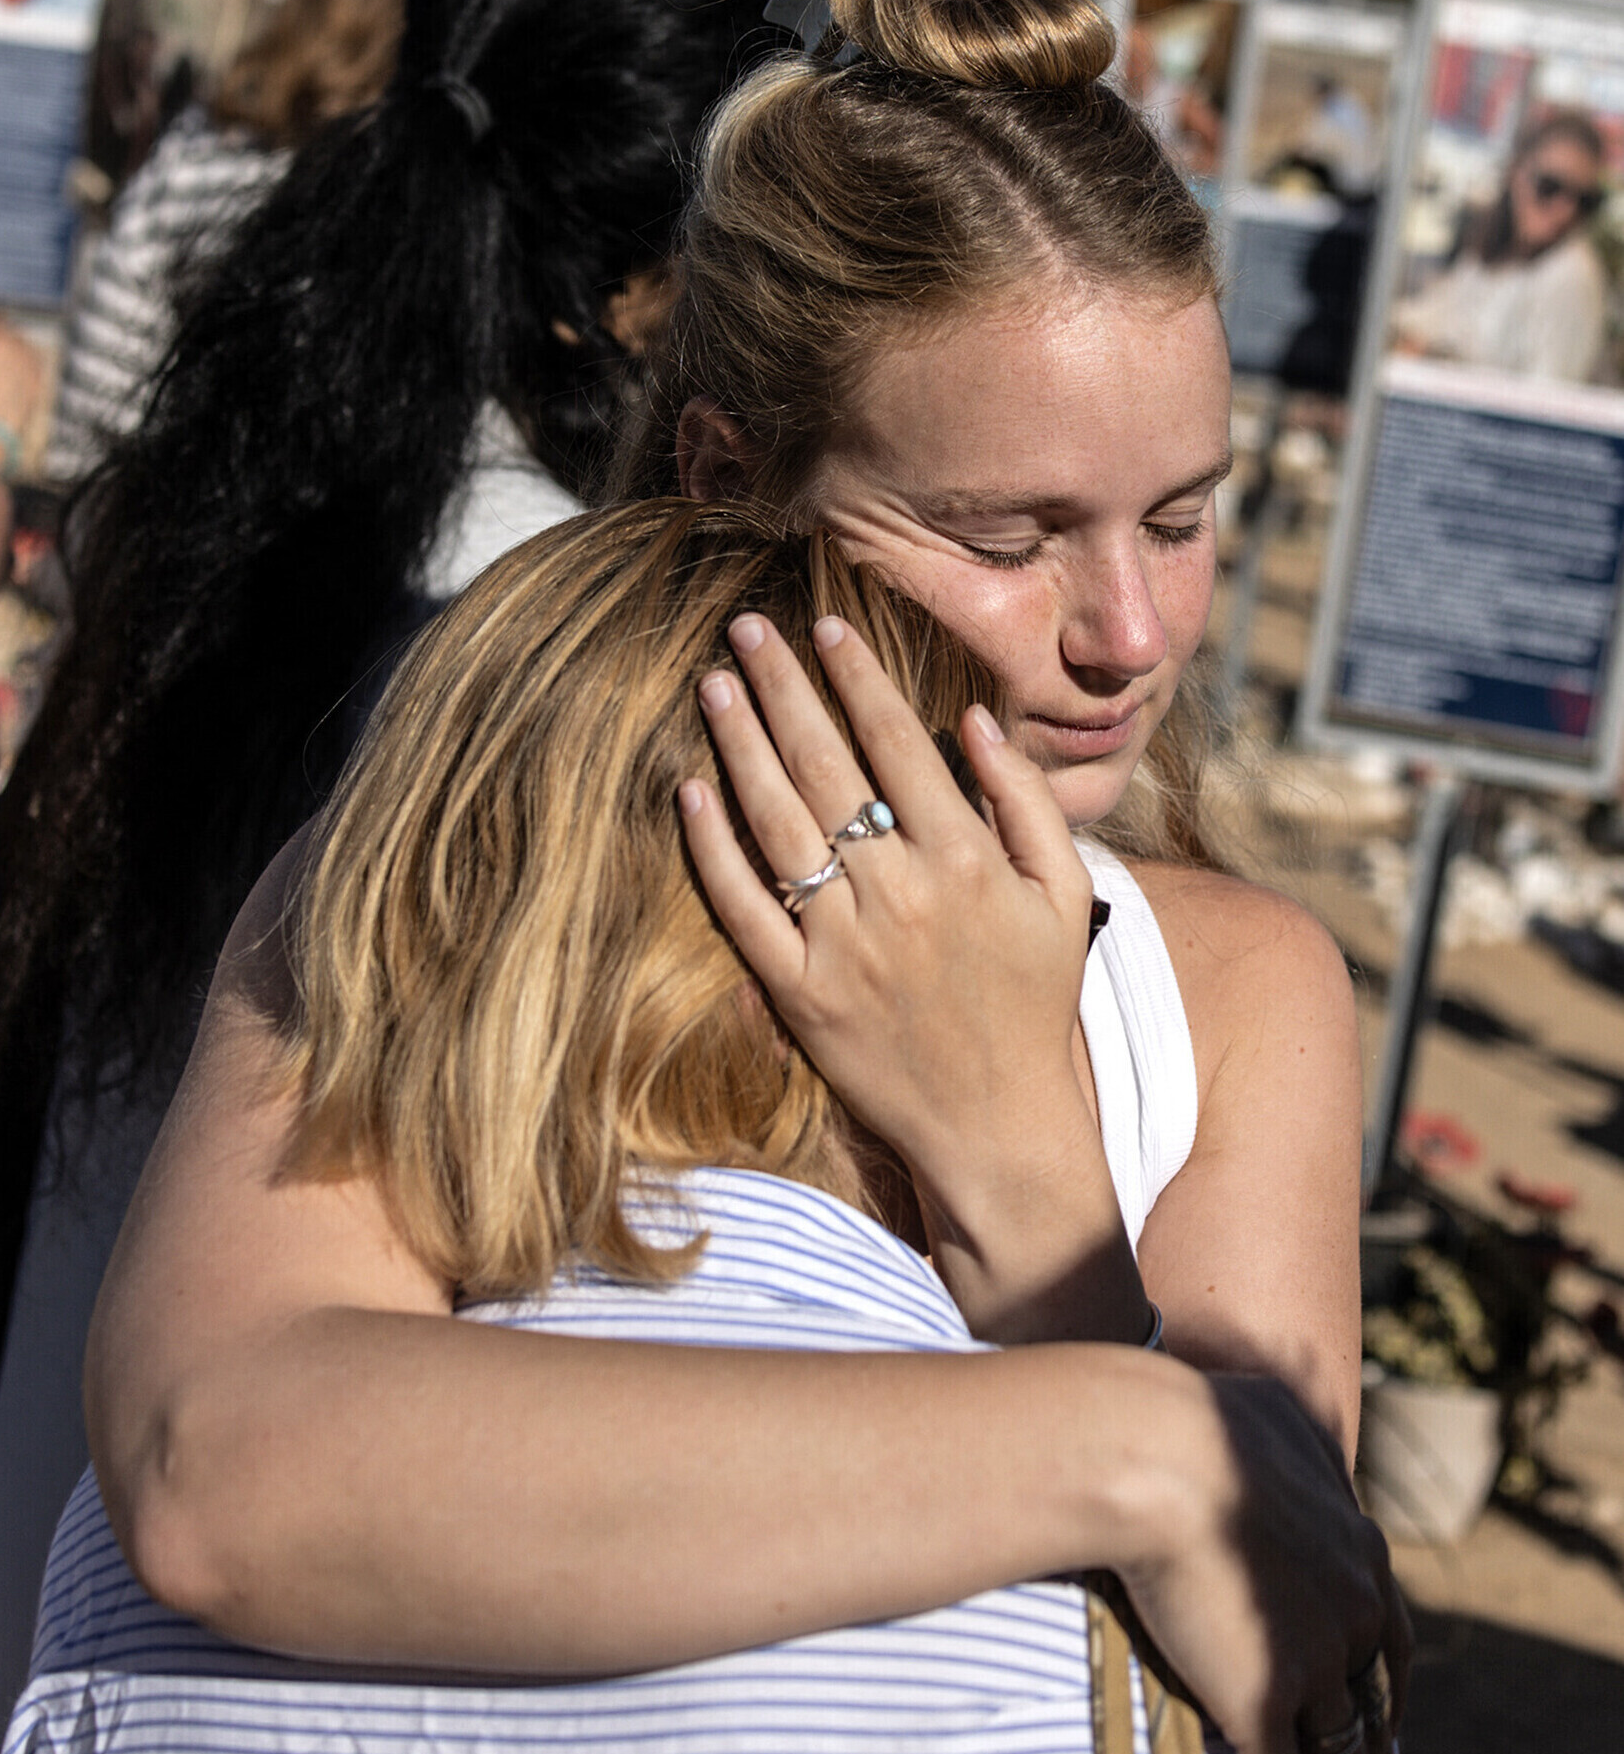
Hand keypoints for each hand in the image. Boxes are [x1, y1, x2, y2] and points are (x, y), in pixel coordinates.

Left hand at [680, 610, 1147, 1344]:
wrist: (1001, 1126)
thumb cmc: (1037, 1006)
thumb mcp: (1063, 898)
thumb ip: (1026, 804)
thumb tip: (972, 722)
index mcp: (966, 860)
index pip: (897, 742)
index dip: (856, 677)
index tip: (824, 626)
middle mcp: (901, 893)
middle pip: (825, 765)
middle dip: (783, 686)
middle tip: (745, 628)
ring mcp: (844, 944)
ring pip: (777, 822)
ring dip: (739, 744)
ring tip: (714, 684)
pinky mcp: (801, 995)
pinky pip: (744, 907)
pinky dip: (713, 848)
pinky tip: (690, 791)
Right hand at [1115, 1362, 1411, 1753]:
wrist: (1152, 1451)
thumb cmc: (1187, 1418)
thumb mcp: (1266, 1410)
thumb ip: (1288, 1431)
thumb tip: (1279, 1416)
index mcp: (1356, 1544)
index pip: (1388, 1634)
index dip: (1382, 1684)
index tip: (1378, 1719)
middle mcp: (1353, 1606)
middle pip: (1376, 1708)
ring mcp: (1314, 1657)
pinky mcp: (1264, 1698)